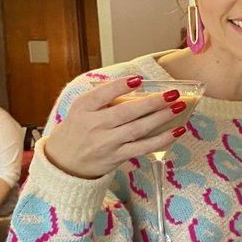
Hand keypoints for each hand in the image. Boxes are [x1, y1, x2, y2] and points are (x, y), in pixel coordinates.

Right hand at [44, 76, 183, 178]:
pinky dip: (161, 140)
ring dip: (161, 118)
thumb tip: (135, 84)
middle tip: (172, 94)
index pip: (102, 94)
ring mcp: (106, 142)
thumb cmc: (78, 130)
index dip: (120, 86)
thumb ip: (102, 97)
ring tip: (178, 107)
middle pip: (126, 112)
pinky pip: (143, 147)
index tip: (138, 79)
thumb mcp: (80, 109)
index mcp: (83, 108)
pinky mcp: (117, 156)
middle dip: (151, 102)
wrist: (64, 162)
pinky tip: (176, 131)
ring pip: (137, 129)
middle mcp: (94, 125)